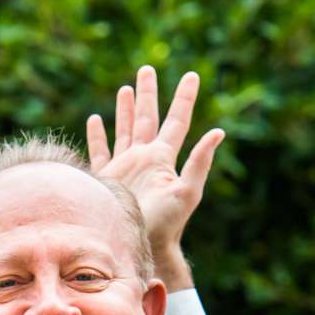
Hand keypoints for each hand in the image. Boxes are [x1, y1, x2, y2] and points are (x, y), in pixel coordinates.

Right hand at [84, 65, 224, 287]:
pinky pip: (101, 152)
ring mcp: (126, 166)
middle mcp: (145, 157)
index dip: (185, 98)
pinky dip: (98, 136)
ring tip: (127, 89)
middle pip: (148, 117)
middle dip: (149, 93)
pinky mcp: (108, 178)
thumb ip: (199, 162)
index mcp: (163, 157)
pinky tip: (95, 120)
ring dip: (126, 109)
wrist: (140, 245)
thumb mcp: (187, 192)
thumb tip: (218, 132)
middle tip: (148, 69)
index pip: (177, 121)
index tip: (193, 76)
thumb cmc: (166, 223)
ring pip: (125, 129)